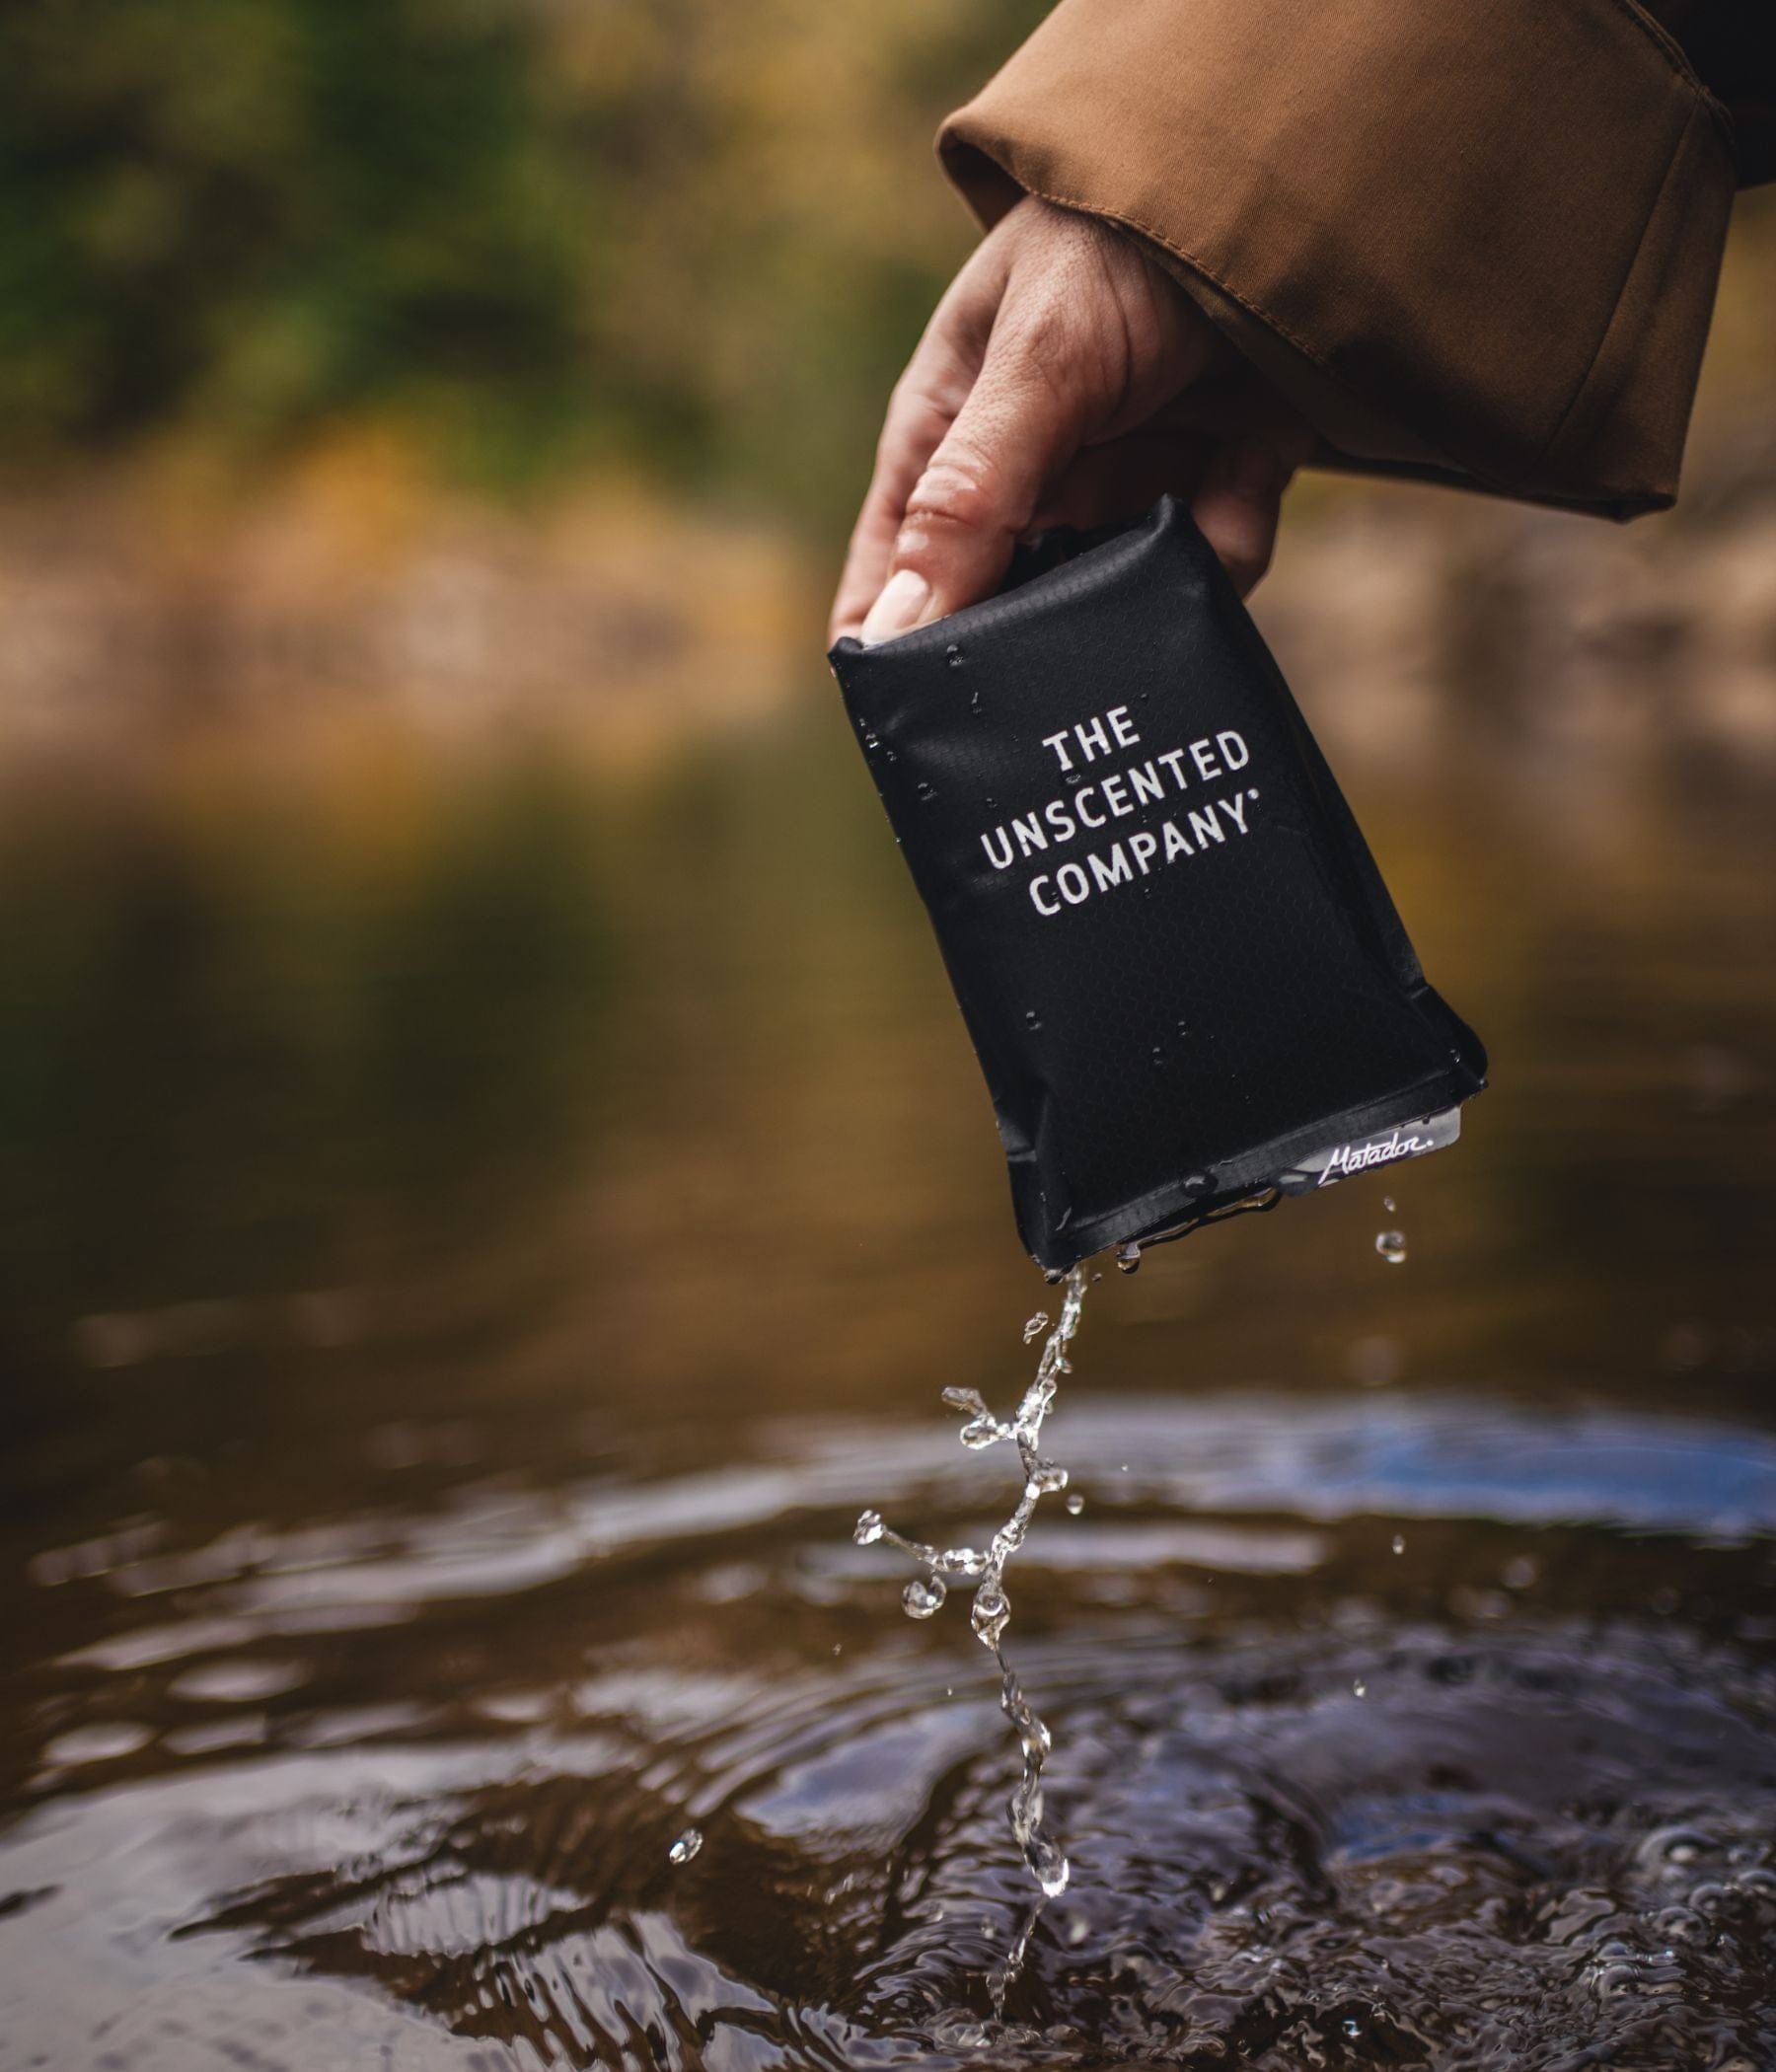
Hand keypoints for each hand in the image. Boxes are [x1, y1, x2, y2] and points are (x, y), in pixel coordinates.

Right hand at [829, 197, 1313, 646]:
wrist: (1278, 182)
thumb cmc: (1111, 246)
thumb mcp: (1031, 366)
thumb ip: (971, 498)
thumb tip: (895, 636)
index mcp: (944, 452)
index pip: (894, 585)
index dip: (899, 663)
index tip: (924, 736)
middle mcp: (1024, 491)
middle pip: (1010, 618)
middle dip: (1052, 645)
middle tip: (1079, 668)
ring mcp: (1114, 498)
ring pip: (1117, 607)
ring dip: (1153, 585)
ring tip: (1178, 509)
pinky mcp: (1204, 496)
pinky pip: (1207, 569)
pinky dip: (1231, 534)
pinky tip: (1244, 473)